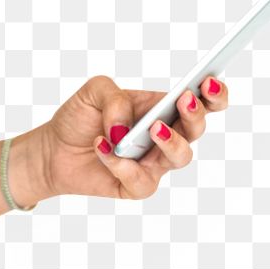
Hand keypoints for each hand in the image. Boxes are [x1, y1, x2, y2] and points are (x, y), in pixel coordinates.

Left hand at [36, 74, 228, 200]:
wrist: (56, 148)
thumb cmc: (82, 116)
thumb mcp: (93, 92)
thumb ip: (114, 97)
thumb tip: (127, 126)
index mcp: (159, 107)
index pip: (198, 100)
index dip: (213, 94)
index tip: (209, 83)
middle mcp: (163, 135)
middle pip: (196, 129)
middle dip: (196, 114)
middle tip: (185, 101)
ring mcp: (153, 162)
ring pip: (180, 157)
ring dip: (170, 141)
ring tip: (152, 128)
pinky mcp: (137, 185)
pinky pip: (141, 180)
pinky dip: (120, 164)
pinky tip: (102, 147)